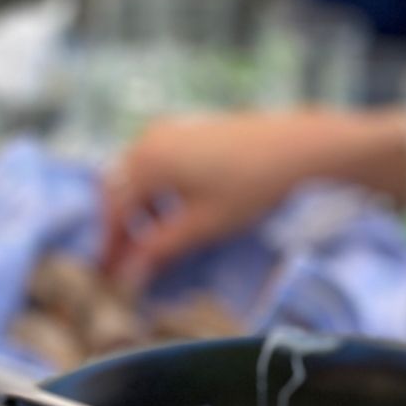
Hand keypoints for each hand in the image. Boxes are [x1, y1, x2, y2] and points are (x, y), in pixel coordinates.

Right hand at [101, 111, 375, 288]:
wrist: (293, 146)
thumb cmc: (248, 187)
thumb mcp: (201, 226)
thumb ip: (159, 250)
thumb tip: (128, 276)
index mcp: (146, 162)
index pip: (115, 211)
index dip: (111, 247)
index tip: (111, 275)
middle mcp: (148, 139)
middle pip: (118, 190)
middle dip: (119, 228)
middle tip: (126, 263)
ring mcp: (167, 130)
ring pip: (135, 175)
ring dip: (137, 210)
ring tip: (154, 242)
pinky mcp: (186, 130)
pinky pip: (155, 163)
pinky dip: (154, 191)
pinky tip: (175, 213)